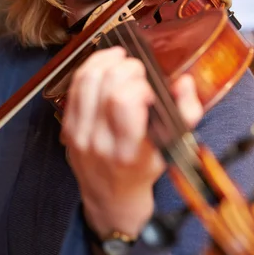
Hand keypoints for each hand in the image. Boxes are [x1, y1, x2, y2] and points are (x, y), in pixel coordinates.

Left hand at [60, 46, 202, 238]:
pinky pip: (74, 87)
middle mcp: (99, 142)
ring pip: (86, 81)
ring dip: (105, 61)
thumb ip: (186, 112)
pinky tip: (104, 64)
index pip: (123, 102)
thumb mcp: (172, 148)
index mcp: (127, 150)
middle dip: (125, 67)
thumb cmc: (143, 170)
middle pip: (105, 86)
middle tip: (138, 69)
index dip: (138, 85)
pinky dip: (90, 69)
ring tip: (121, 58)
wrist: (110, 195)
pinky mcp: (67, 127)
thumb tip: (184, 81)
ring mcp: (79, 134)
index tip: (149, 88)